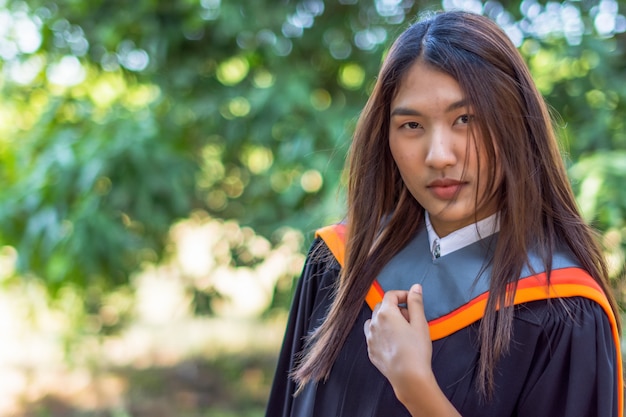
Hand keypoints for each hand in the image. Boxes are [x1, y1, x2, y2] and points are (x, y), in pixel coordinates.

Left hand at [364, 284, 458, 415]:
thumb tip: (415, 287)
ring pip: (375, 322)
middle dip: (395, 308)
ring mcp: (370, 338)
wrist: (408, 377)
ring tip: (401, 332)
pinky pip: (373, 337)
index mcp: (385, 313)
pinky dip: (382, 335)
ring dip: (386, 321)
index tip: (412, 301)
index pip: (391, 295)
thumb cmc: (416, 349)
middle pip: (382, 307)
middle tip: (411, 319)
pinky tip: (395, 344)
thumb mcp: (420, 323)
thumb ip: (416, 303)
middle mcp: (374, 323)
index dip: (403, 295)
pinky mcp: (370, 351)